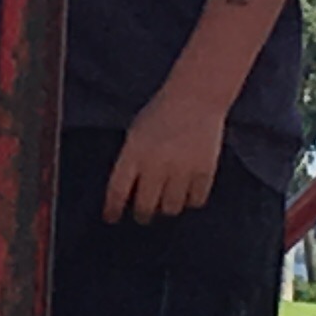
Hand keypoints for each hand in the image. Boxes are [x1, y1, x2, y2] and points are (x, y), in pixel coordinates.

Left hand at [102, 85, 231, 224]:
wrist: (196, 97)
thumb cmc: (161, 113)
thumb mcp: (136, 133)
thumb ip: (130, 161)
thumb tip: (127, 193)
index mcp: (134, 153)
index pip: (117, 191)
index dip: (113, 209)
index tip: (112, 218)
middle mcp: (156, 164)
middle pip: (145, 207)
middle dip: (142, 214)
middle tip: (143, 214)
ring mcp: (181, 169)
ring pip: (171, 209)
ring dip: (166, 208)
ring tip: (166, 201)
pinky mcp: (204, 171)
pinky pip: (195, 201)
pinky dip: (190, 201)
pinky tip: (187, 194)